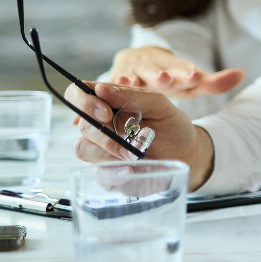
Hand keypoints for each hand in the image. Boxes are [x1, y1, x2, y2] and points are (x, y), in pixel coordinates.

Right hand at [67, 80, 215, 189]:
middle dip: (107, 133)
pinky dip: (114, 171)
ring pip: (83, 149)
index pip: (76, 94)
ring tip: (136, 155)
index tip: (107, 113)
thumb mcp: (159, 105)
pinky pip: (96, 173)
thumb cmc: (170, 125)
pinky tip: (131, 170)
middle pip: (83, 125)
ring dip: (110, 152)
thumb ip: (131, 96)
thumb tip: (100, 89)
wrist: (184, 153)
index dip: (84, 102)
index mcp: (107, 103)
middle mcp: (97, 125)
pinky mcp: (104, 171)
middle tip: (133, 138)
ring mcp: (98, 149)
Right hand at [110, 45, 243, 97]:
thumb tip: (241, 74)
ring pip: (133, 75)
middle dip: (161, 75)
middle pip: (158, 71)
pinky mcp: (116, 74)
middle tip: (165, 79)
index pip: (184, 71)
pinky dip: (110, 83)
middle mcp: (155, 67)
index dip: (189, 73)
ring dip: (132, 80)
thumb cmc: (170, 76)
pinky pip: (112, 80)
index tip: (196, 76)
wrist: (140, 60)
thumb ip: (214, 83)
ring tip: (131, 83)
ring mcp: (134, 70)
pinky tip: (108, 87)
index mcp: (176, 69)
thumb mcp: (190, 82)